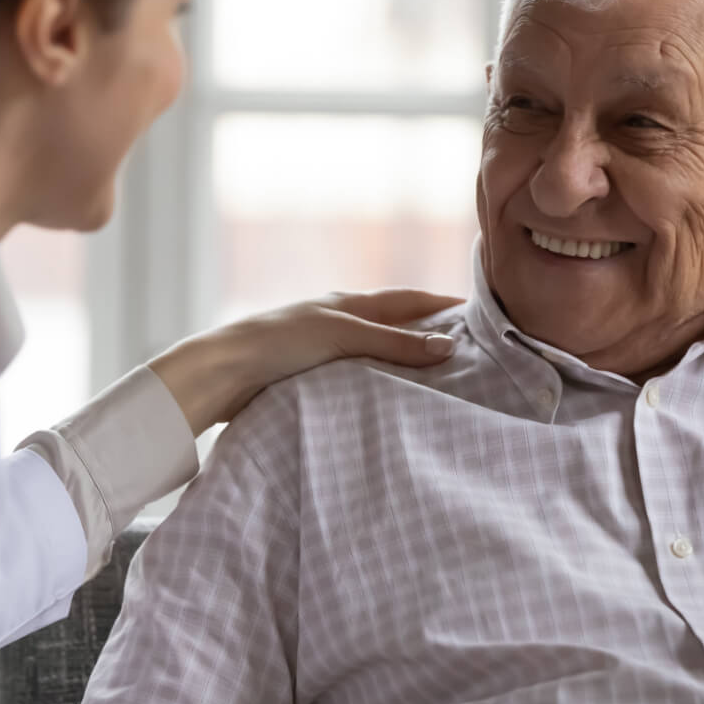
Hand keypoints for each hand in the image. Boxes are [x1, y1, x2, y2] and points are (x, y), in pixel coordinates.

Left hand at [148, 289, 463, 436]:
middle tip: (472, 355)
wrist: (223, 373)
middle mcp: (341, 323)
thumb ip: (393, 342)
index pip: (408, 299)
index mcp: (348, 303)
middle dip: (430, 336)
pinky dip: (381, 388)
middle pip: (396, 327)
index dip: (442, 303)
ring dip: (406, 366)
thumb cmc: (279, 342)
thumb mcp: (342, 335)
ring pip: (378, 357)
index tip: (480, 313)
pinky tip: (395, 404)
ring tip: (442, 385)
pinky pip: (359, 381)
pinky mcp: (314, 380)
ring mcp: (327, 352)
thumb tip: (449, 344)